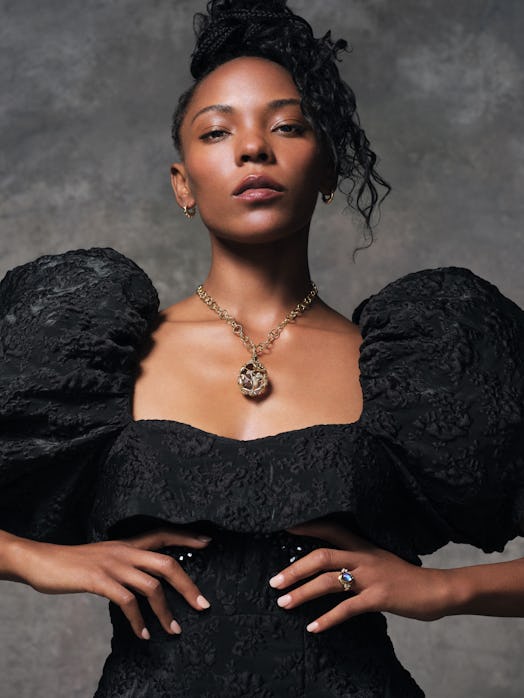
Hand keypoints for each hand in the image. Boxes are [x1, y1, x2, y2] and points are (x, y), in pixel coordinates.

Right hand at [8, 525, 212, 639]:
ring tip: (174, 630)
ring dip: (165, 612)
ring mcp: (113, 565)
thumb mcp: (106, 557)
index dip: (186, 538)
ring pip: (151, 586)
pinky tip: (142, 633)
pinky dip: (138, 620)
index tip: (207, 542)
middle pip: (166, 563)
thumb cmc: (75, 563)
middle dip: (188, 585)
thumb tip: (149, 581)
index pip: (163, 534)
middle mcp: (125, 551)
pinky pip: (127, 602)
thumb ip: (126, 563)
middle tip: (202, 605)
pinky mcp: (99, 580)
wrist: (44, 561)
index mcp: (128, 543)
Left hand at [268, 518, 450, 632]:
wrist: (438, 589)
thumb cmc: (406, 577)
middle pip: (322, 556)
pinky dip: (327, 618)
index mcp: (363, 546)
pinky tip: (313, 627)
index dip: (308, 527)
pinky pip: (347, 608)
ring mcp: (371, 576)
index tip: (285, 527)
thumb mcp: (380, 561)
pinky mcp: (379, 597)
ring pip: (329, 580)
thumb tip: (333, 568)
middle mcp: (364, 557)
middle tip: (274, 581)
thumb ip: (357, 561)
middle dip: (295, 569)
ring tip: (284, 603)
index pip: (331, 530)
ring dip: (303, 593)